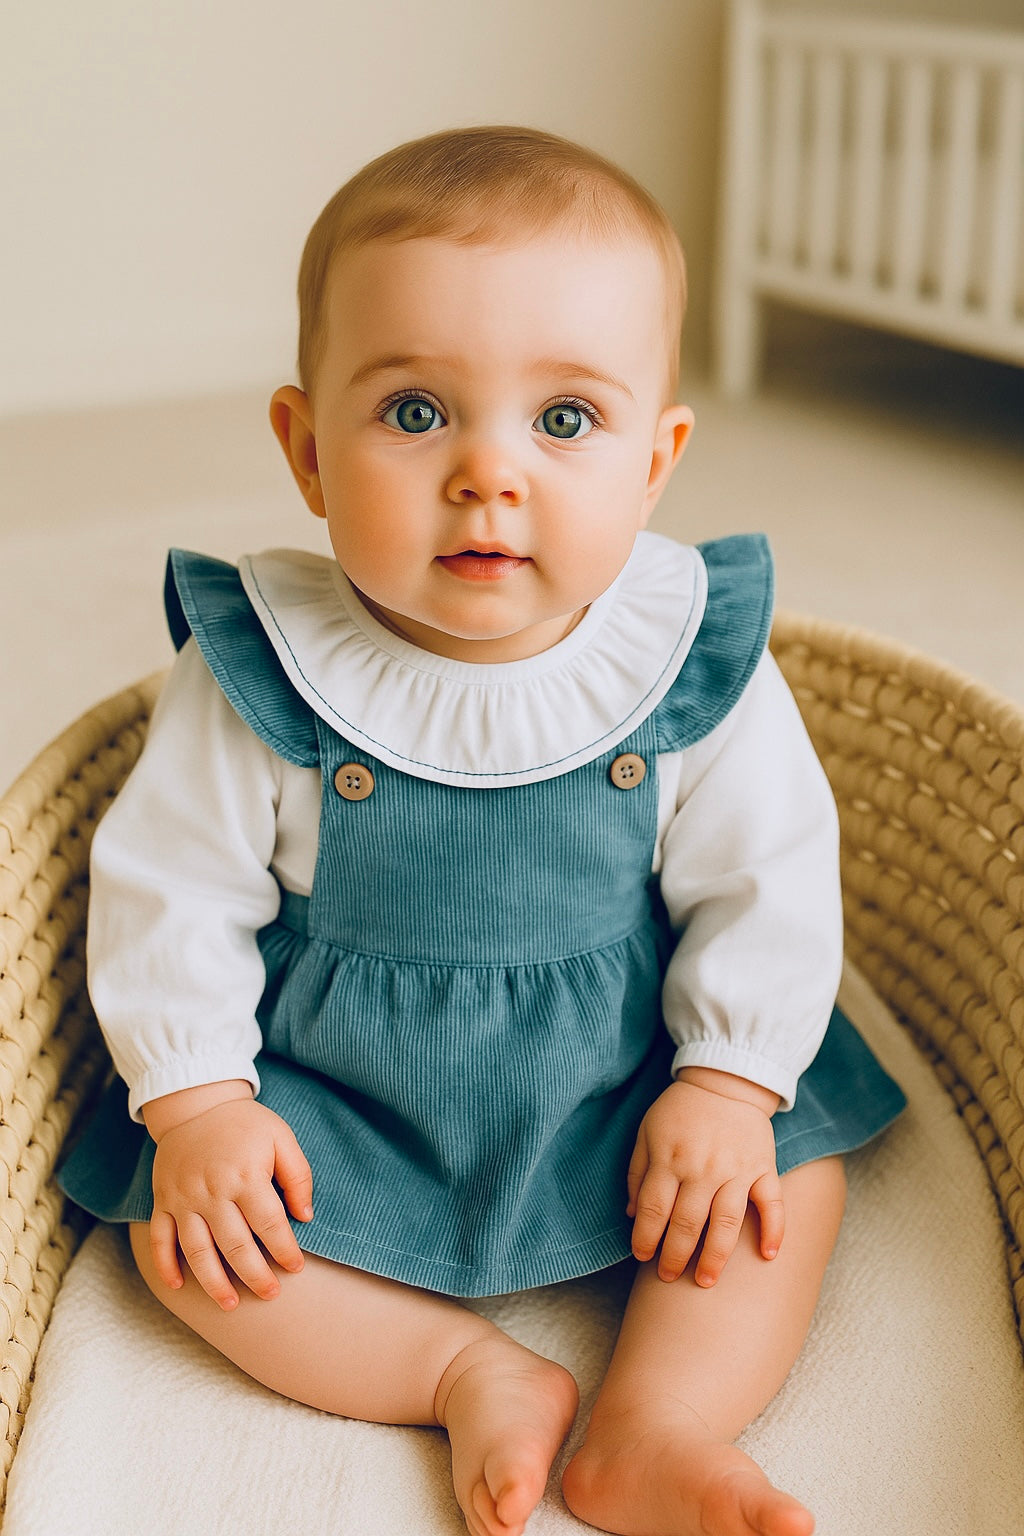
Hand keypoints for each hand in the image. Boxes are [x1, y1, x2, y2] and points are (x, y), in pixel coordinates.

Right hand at [146, 1086, 312, 1310]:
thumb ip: (298, 1175)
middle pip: (235, 1245)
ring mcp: (183, 1198)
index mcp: (245, 1175)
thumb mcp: (281, 1137)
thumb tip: (305, 1216)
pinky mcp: (163, 1200)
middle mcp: (212, 1191)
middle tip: (271, 1295)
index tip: (296, 1267)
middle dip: (255, 1276)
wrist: (196, 1103)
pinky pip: (160, 1238)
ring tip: (230, 1304)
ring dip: (213, 1282)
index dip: (285, 1250)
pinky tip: (178, 1286)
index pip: (270, 1224)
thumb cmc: (245, 1124)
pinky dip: (165, 1265)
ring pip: (197, 1251)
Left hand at [626, 1069, 783, 1286]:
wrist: (725, 1081)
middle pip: (688, 1223)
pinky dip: (774, 1230)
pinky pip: (772, 1203)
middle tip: (668, 1277)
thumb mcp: (647, 1132)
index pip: (655, 1210)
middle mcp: (703, 1168)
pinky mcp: (764, 1167)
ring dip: (716, 1256)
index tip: (642, 1257)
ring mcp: (737, 1169)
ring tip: (706, 1282)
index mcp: (670, 1159)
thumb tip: (632, 1214)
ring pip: (727, 1223)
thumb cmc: (681, 1110)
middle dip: (676, 1256)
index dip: (646, 1238)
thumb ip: (637, 1173)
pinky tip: (768, 1256)